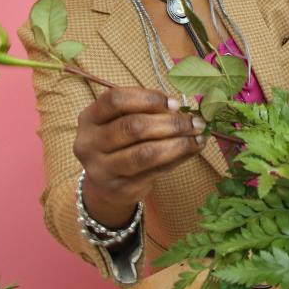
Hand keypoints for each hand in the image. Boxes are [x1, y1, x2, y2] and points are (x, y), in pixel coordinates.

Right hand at [73, 87, 205, 228]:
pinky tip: (192, 149)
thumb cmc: (121, 143)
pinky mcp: (120, 189)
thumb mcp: (124, 121)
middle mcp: (90, 143)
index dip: (148, 99)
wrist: (107, 184)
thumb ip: (147, 111)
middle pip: (133, 127)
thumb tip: (183, 109)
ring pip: (145, 153)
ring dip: (178, 143)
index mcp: (89, 118)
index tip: (175, 103)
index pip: (115, 100)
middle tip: (196, 121)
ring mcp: (102, 169)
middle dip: (171, 123)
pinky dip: (179, 158)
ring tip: (198, 136)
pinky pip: (155, 171)